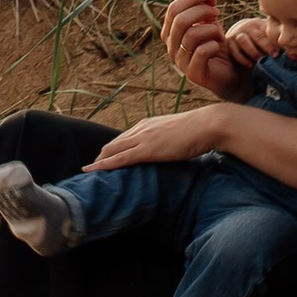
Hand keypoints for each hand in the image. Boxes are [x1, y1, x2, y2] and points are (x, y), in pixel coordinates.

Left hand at [88, 104, 230, 171]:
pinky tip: (93, 170)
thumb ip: (170, 140)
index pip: (124, 137)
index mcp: (150, 124)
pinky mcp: (147, 149)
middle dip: (101, 156)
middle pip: (114, 143)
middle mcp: (142, 128)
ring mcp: (143, 138)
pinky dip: (104, 165)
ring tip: (88, 171)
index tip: (104, 158)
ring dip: (98, 161)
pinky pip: (120, 158)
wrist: (209, 124)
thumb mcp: (180, 134)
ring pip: (112, 150)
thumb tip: (172, 149)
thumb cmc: (201, 130)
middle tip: (91, 168)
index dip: (113, 149)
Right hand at [158, 0, 240, 97]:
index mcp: (170, 32)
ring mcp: (180, 62)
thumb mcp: (211, 22)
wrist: (229, 74)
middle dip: (202, 10)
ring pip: (191, 35)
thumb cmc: (217, 46)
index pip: (173, 9)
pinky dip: (214, 44)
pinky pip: (201, 52)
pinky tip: (220, 45)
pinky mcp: (194, 74)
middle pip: (180, 20)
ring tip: (220, 32)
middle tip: (217, 12)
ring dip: (211, 29)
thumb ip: (207, 7)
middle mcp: (171, 47)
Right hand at [223, 15, 287, 68]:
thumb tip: (294, 54)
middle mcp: (248, 27)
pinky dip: (242, 58)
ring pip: (243, 40)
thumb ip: (278, 44)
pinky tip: (250, 65)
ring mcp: (237, 34)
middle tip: (275, 56)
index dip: (275, 42)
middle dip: (266, 46)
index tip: (282, 51)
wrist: (240, 38)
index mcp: (260, 24)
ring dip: (252, 50)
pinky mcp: (229, 43)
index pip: (268, 31)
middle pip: (257, 36)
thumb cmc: (260, 41)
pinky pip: (234, 50)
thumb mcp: (267, 38)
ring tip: (259, 59)